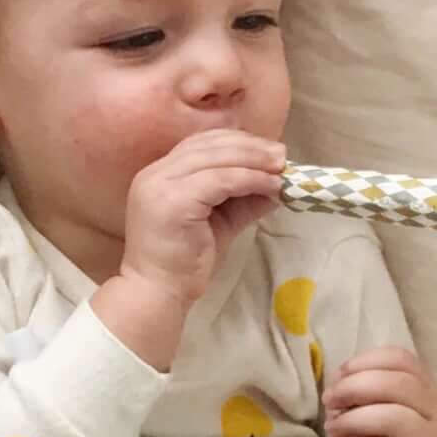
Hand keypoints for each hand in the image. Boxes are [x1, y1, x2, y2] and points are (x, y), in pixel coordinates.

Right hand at [112, 129, 288, 313]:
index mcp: (159, 175)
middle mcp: (154, 174)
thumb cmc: (185, 264)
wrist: (158, 294)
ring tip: (281, 169)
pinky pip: (220, 180)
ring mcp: (160, 185)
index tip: (269, 150)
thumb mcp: (219, 223)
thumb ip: (241, 201)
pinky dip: (250, 179)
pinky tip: (271, 186)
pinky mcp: (173, 201)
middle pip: (209, 144)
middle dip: (251, 146)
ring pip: (216, 158)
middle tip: (282, 155)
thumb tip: (275, 185)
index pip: (200, 143)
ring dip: (254, 161)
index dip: (237, 142)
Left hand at [325, 345, 436, 436]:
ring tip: (333, 430)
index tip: (339, 375)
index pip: (402, 360)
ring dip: (353, 420)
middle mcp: (435, 413)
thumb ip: (359, 390)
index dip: (367, 361)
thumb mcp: (367, 410)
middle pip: (401, 385)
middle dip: (355, 388)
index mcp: (423, 389)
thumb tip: (339, 381)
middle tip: (329, 402)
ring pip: (394, 418)